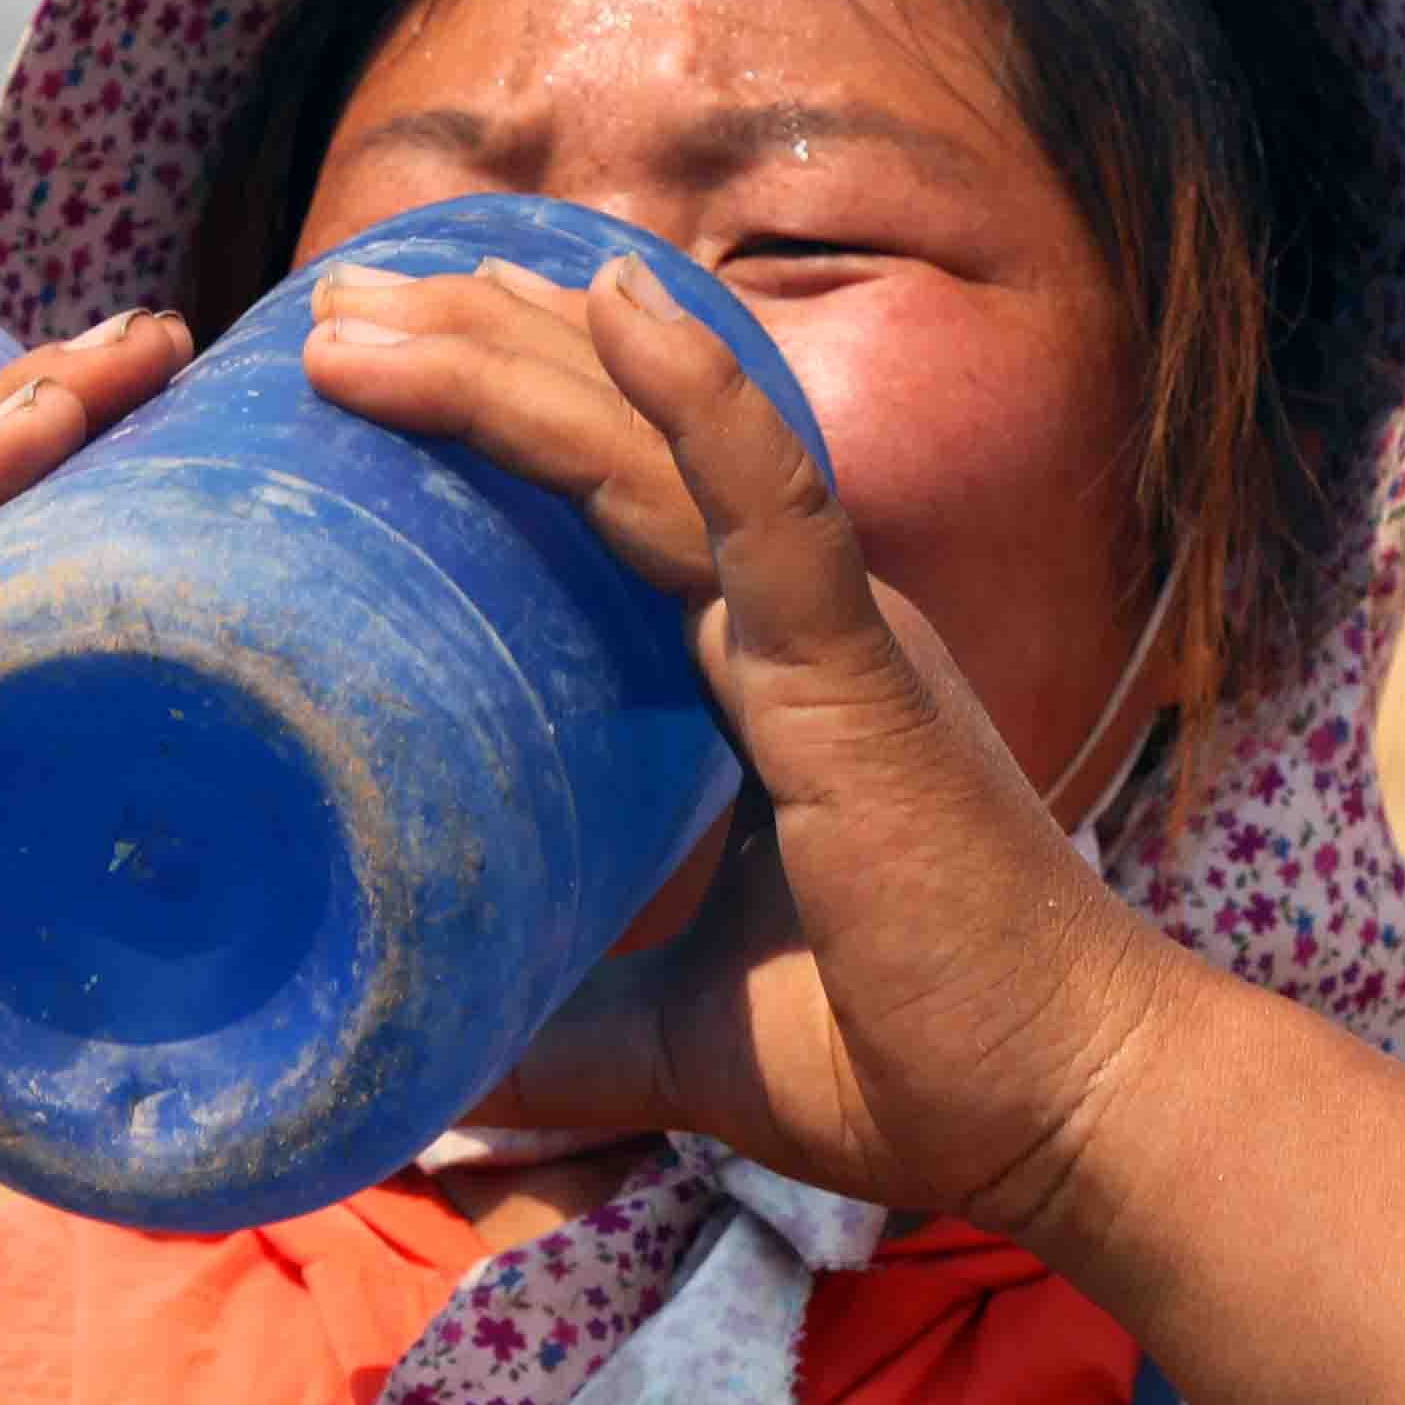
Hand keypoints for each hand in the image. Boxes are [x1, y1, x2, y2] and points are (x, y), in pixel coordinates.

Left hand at [301, 250, 1201, 1235]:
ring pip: (652, 450)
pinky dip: (698, 395)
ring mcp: (835, 630)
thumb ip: (571, 1031)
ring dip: (506, 365)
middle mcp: (802, 616)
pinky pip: (772, 501)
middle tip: (338, 298)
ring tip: (361, 306)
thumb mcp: (689, 1037)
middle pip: (616, 439)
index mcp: (770, 669)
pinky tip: (617, 303)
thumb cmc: (910, 1062)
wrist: (1066, 1106)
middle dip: (476, 352)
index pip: (619, 498)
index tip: (379, 364)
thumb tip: (429, 1082)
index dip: (512, 410)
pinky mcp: (862, 671)